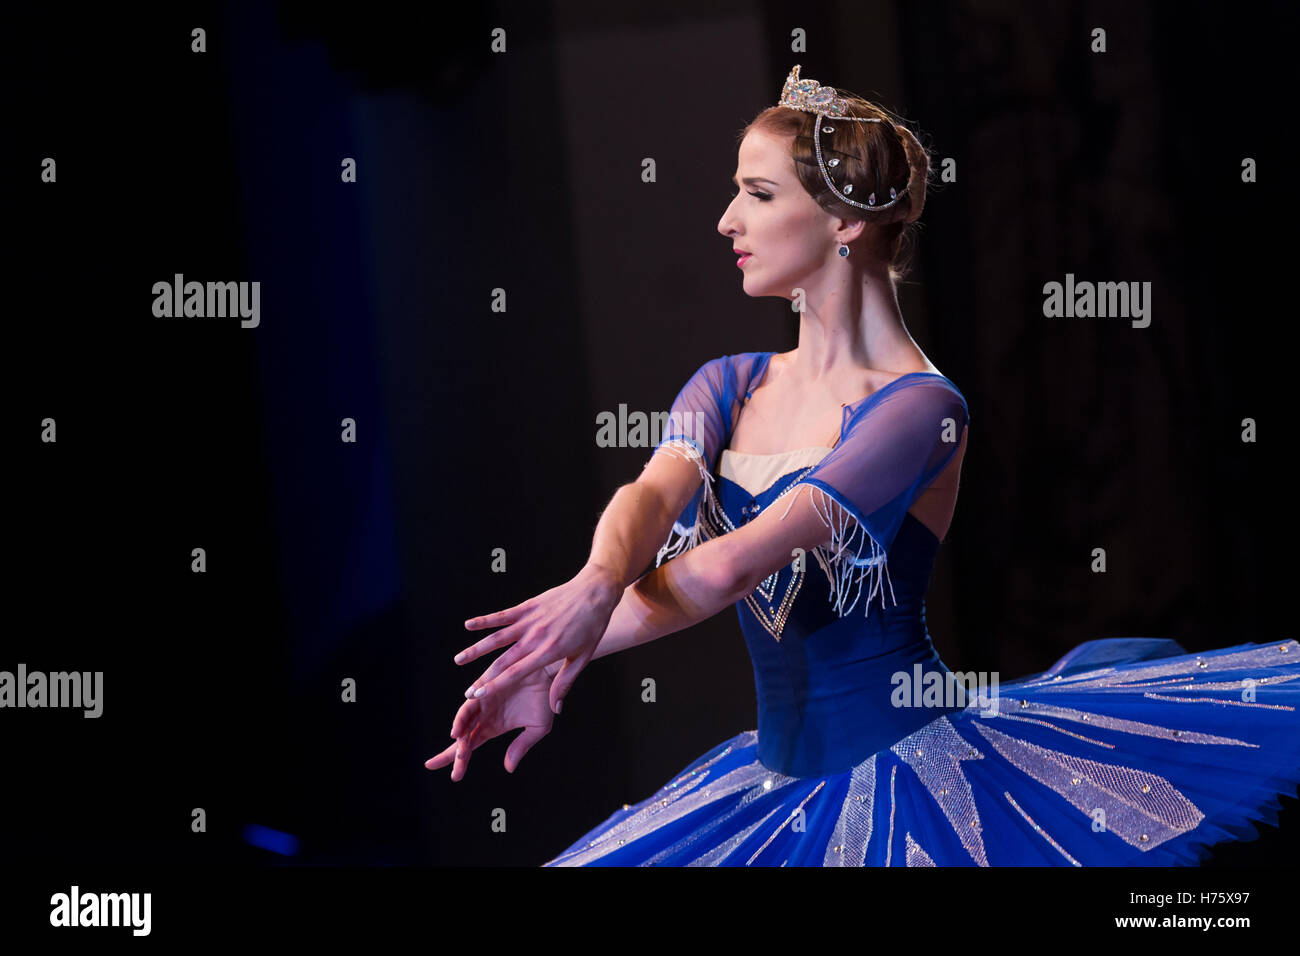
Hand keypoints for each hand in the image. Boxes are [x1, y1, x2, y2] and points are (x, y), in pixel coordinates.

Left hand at [425, 663, 554, 779]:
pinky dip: (462, 719)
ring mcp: (483, 701)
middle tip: (448, 771)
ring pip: (463, 724)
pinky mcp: (485, 688)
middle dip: (453, 755)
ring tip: (459, 754)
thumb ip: (522, 746)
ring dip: (459, 738)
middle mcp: (484, 714)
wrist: (552, 673)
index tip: (455, 777)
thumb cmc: (546, 698)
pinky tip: (458, 732)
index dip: (460, 761)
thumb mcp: (538, 728)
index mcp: (494, 726)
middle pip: (462, 738)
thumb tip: (508, 768)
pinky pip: (469, 705)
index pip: (472, 744)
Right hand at [454, 563, 620, 714]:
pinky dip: (485, 620)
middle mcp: (536, 637)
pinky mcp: (527, 606)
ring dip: (476, 649)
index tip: (478, 696)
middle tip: (466, 692)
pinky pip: (502, 615)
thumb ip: (565, 683)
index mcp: (549, 651)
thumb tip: (555, 709)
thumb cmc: (592, 627)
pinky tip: (468, 625)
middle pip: (503, 660)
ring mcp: (530, 620)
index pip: (516, 673)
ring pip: (497, 637)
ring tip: (458, 660)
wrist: (595, 592)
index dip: (495, 685)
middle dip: (483, 677)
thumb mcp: (583, 657)